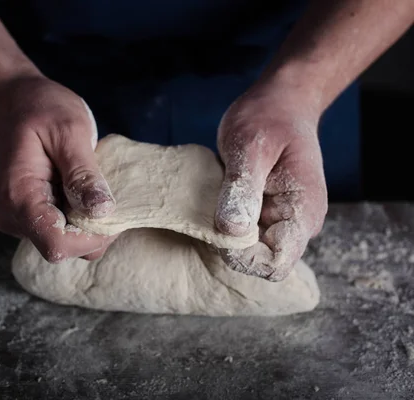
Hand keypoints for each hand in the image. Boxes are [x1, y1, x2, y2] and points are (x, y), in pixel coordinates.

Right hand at [0, 75, 116, 261]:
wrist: (12, 101)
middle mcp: (14, 219)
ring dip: (90, 221)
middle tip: (106, 189)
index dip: (92, 235)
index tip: (112, 208)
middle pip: (66, 247)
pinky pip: (63, 229)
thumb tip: (103, 211)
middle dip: (95, 227)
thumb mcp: (69, 131)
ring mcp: (21, 221)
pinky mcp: (32, 217)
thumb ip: (83, 173)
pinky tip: (83, 188)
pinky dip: (81, 215)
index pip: (58, 244)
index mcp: (19, 199)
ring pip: (68, 242)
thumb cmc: (39, 108)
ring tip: (92, 183)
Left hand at [215, 83, 327, 280]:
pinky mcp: (265, 216)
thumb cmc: (268, 118)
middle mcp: (295, 225)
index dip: (244, 257)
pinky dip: (224, 223)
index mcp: (303, 213)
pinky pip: (241, 235)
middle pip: (259, 261)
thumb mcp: (250, 147)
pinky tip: (218, 199)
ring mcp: (280, 222)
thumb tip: (233, 230)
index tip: (222, 229)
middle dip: (230, 244)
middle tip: (214, 207)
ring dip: (226, 233)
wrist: (279, 103)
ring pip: (248, 250)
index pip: (275, 263)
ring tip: (217, 199)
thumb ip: (243, 188)